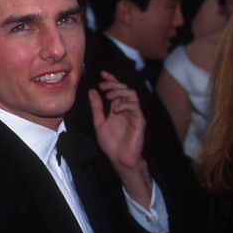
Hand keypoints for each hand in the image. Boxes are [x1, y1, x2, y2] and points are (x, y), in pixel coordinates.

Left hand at [90, 71, 151, 206]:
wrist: (119, 159)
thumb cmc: (111, 143)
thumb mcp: (99, 122)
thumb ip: (97, 107)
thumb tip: (92, 91)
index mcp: (117, 108)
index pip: (116, 90)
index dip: (111, 80)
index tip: (103, 74)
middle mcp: (127, 109)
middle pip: (125, 89)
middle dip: (114, 85)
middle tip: (103, 86)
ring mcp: (134, 114)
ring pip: (132, 95)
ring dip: (120, 93)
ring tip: (109, 97)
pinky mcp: (140, 121)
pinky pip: (135, 107)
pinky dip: (124, 104)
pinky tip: (115, 109)